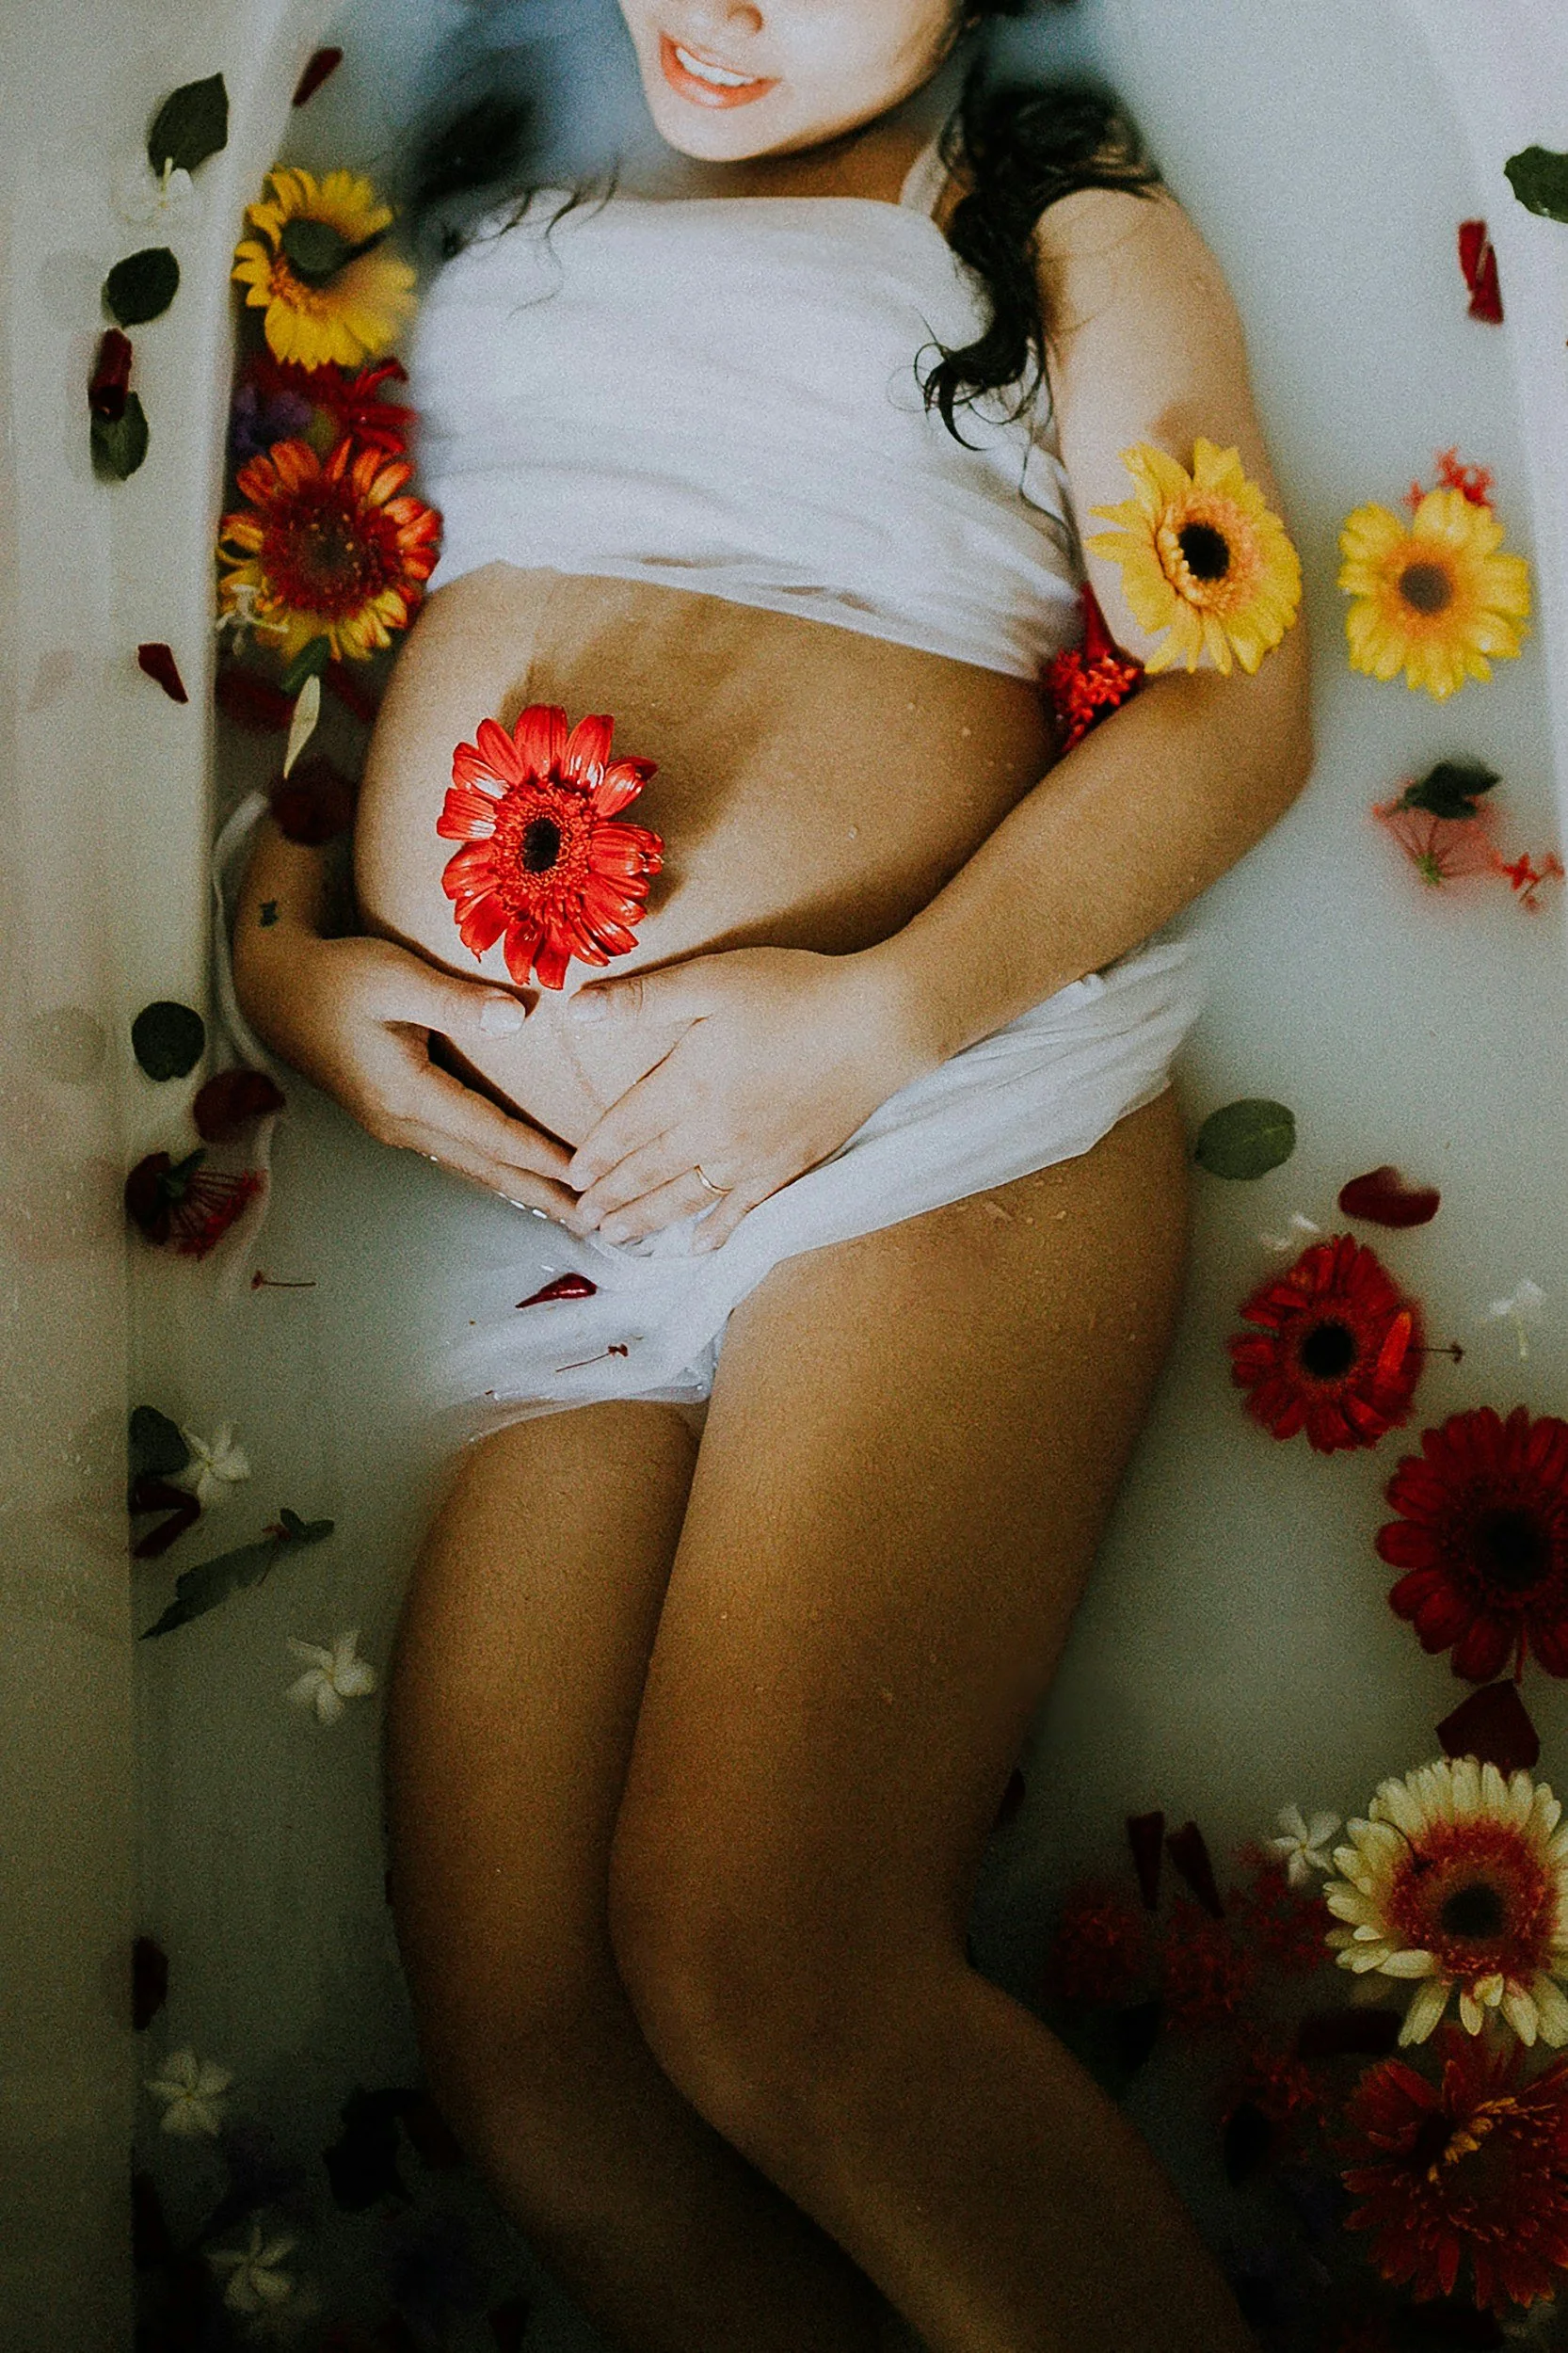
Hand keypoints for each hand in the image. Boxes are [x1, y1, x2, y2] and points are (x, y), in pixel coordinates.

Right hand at [233, 929, 580, 1215]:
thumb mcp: (395, 977)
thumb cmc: (337, 976)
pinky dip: (495, 1170)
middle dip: (543, 1196)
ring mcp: (396, 1126)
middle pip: (486, 1169)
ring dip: (521, 1190)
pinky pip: (457, 1155)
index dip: (542, 1157)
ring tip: (568, 1211)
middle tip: (596, 1223)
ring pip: (471, 1168)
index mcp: (407, 1095)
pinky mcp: (395, 1117)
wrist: (276, 991)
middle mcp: (402, 1124)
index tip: (589, 1176)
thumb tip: (517, 1017)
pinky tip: (518, 1177)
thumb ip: (456, 999)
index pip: (492, 1135)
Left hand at [563, 945, 925, 1248]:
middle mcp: (712, 1130)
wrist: (877, 1025)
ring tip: (617, 1236)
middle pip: (648, 1171)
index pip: (625, 1128)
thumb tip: (578, 1009)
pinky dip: (716, 1232)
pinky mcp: (789, 1167)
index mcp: (687, 1083)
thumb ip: (643, 999)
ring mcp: (752, 1156)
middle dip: (611, 1196)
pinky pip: (742, 1211)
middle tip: (582, 1218)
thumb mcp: (712, 979)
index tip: (572, 1174)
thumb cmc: (795, 992)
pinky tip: (697, 1246)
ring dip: (647, 1219)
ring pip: (685, 1198)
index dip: (595, 1153)